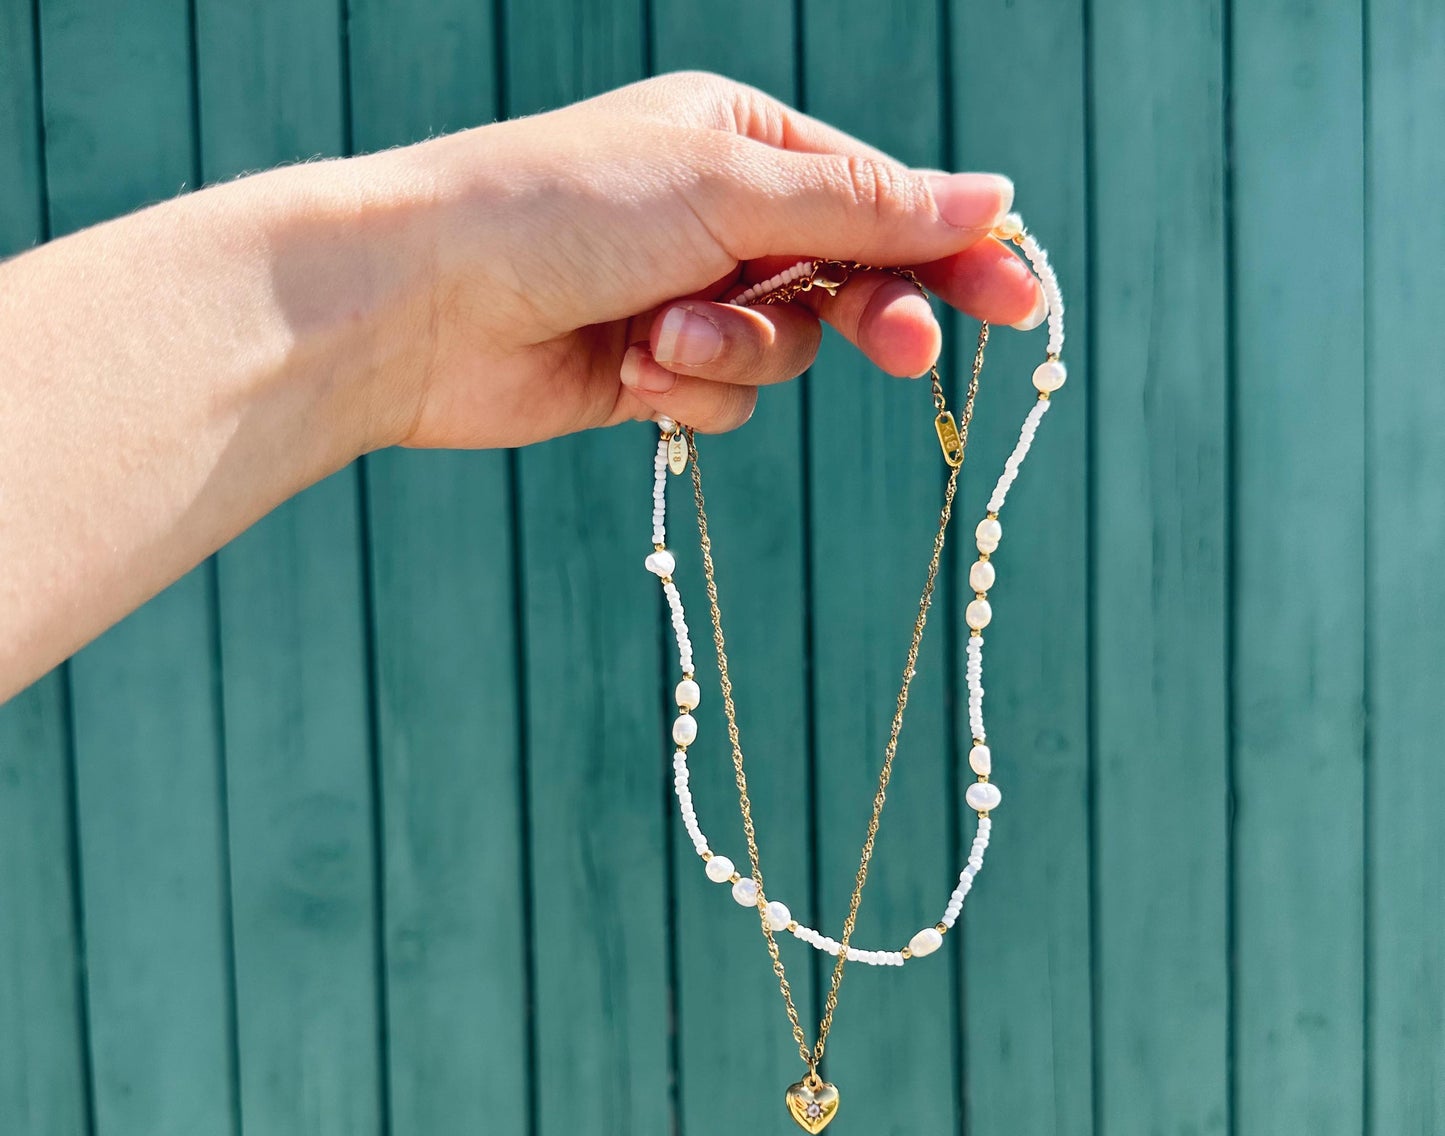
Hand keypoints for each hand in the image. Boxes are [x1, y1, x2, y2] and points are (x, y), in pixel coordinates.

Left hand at [369, 71, 1043, 448]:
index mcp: (741, 143)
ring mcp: (686, 298)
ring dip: (733, 356)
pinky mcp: (649, 372)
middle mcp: (719, 218)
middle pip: (847, 281)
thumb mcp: (726, 188)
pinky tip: (624, 368)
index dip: (952, 249)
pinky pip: (721, 401)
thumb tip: (988, 196)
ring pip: (782, 354)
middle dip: (867, 316)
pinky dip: (684, 392)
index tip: (1018, 299)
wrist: (423, 301)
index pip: (881, 199)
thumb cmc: (559, 209)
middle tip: (904, 350)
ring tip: (657, 339)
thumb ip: (860, 206)